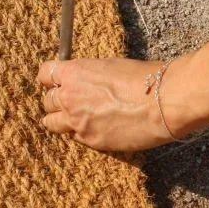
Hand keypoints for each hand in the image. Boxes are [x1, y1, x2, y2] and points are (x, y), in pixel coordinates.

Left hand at [36, 56, 191, 151]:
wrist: (163, 101)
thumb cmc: (142, 78)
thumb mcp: (108, 66)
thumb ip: (87, 75)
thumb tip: (81, 81)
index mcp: (73, 73)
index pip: (44, 74)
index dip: (50, 79)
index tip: (56, 82)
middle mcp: (69, 97)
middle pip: (47, 101)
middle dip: (57, 100)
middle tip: (70, 101)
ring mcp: (78, 122)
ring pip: (51, 123)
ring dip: (60, 120)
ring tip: (75, 118)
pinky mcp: (91, 141)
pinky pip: (74, 138)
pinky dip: (79, 133)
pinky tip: (94, 128)